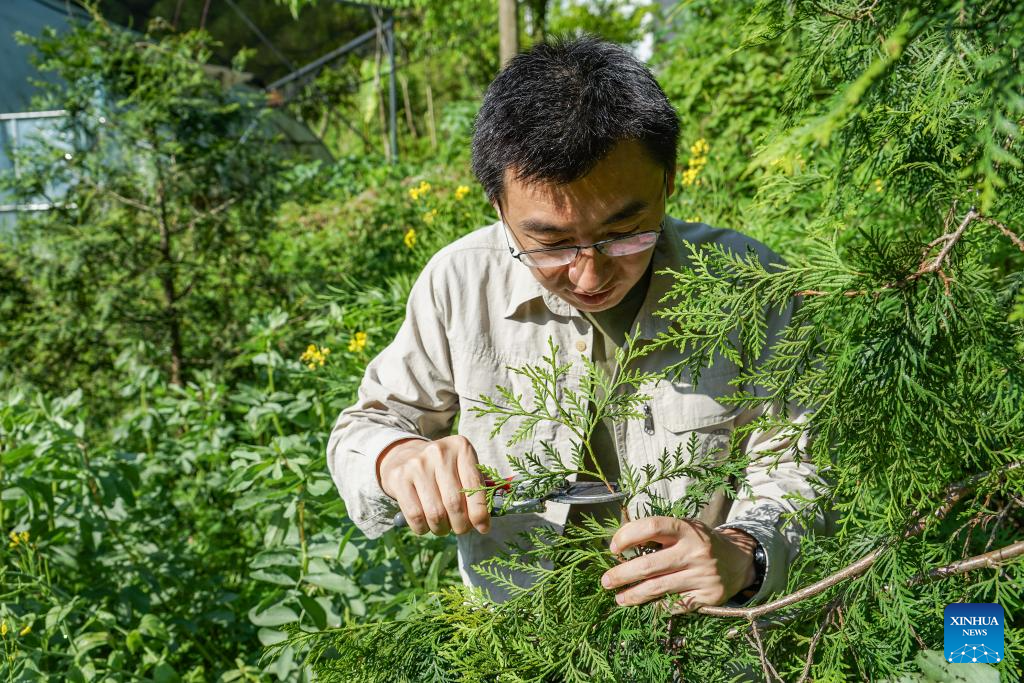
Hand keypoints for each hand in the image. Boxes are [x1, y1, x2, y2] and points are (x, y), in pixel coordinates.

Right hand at [377, 436, 490, 535]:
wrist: (405, 457)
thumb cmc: (443, 471)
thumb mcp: (462, 470)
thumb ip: (476, 492)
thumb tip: (483, 524)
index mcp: (461, 447)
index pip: (475, 486)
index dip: (480, 512)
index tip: (483, 527)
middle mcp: (439, 452)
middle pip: (454, 503)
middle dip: (461, 525)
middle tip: (460, 528)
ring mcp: (416, 464)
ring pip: (435, 513)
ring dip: (442, 529)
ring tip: (444, 526)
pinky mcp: (399, 478)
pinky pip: (415, 516)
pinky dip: (423, 528)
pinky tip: (426, 524)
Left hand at [599, 517, 756, 612]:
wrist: (738, 561)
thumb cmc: (698, 542)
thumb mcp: (683, 528)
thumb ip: (657, 533)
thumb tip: (619, 545)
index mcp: (686, 528)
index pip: (651, 526)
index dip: (627, 536)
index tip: (613, 548)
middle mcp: (695, 551)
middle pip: (649, 564)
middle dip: (622, 574)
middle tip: (606, 581)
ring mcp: (702, 575)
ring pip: (658, 588)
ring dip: (633, 594)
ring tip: (619, 597)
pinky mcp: (708, 596)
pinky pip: (674, 604)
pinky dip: (656, 606)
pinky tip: (644, 606)